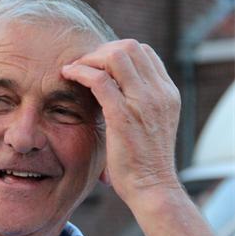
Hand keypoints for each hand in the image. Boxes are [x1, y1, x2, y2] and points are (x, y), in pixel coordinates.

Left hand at [62, 39, 181, 209]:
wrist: (152, 188)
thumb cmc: (144, 163)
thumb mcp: (150, 126)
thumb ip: (140, 105)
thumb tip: (116, 91)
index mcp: (168, 93)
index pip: (144, 53)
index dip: (117, 53)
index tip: (97, 65)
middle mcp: (159, 93)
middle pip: (131, 47)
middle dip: (102, 51)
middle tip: (82, 64)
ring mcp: (144, 102)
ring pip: (116, 56)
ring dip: (90, 58)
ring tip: (74, 69)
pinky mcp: (123, 115)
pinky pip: (99, 80)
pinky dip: (81, 72)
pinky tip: (68, 76)